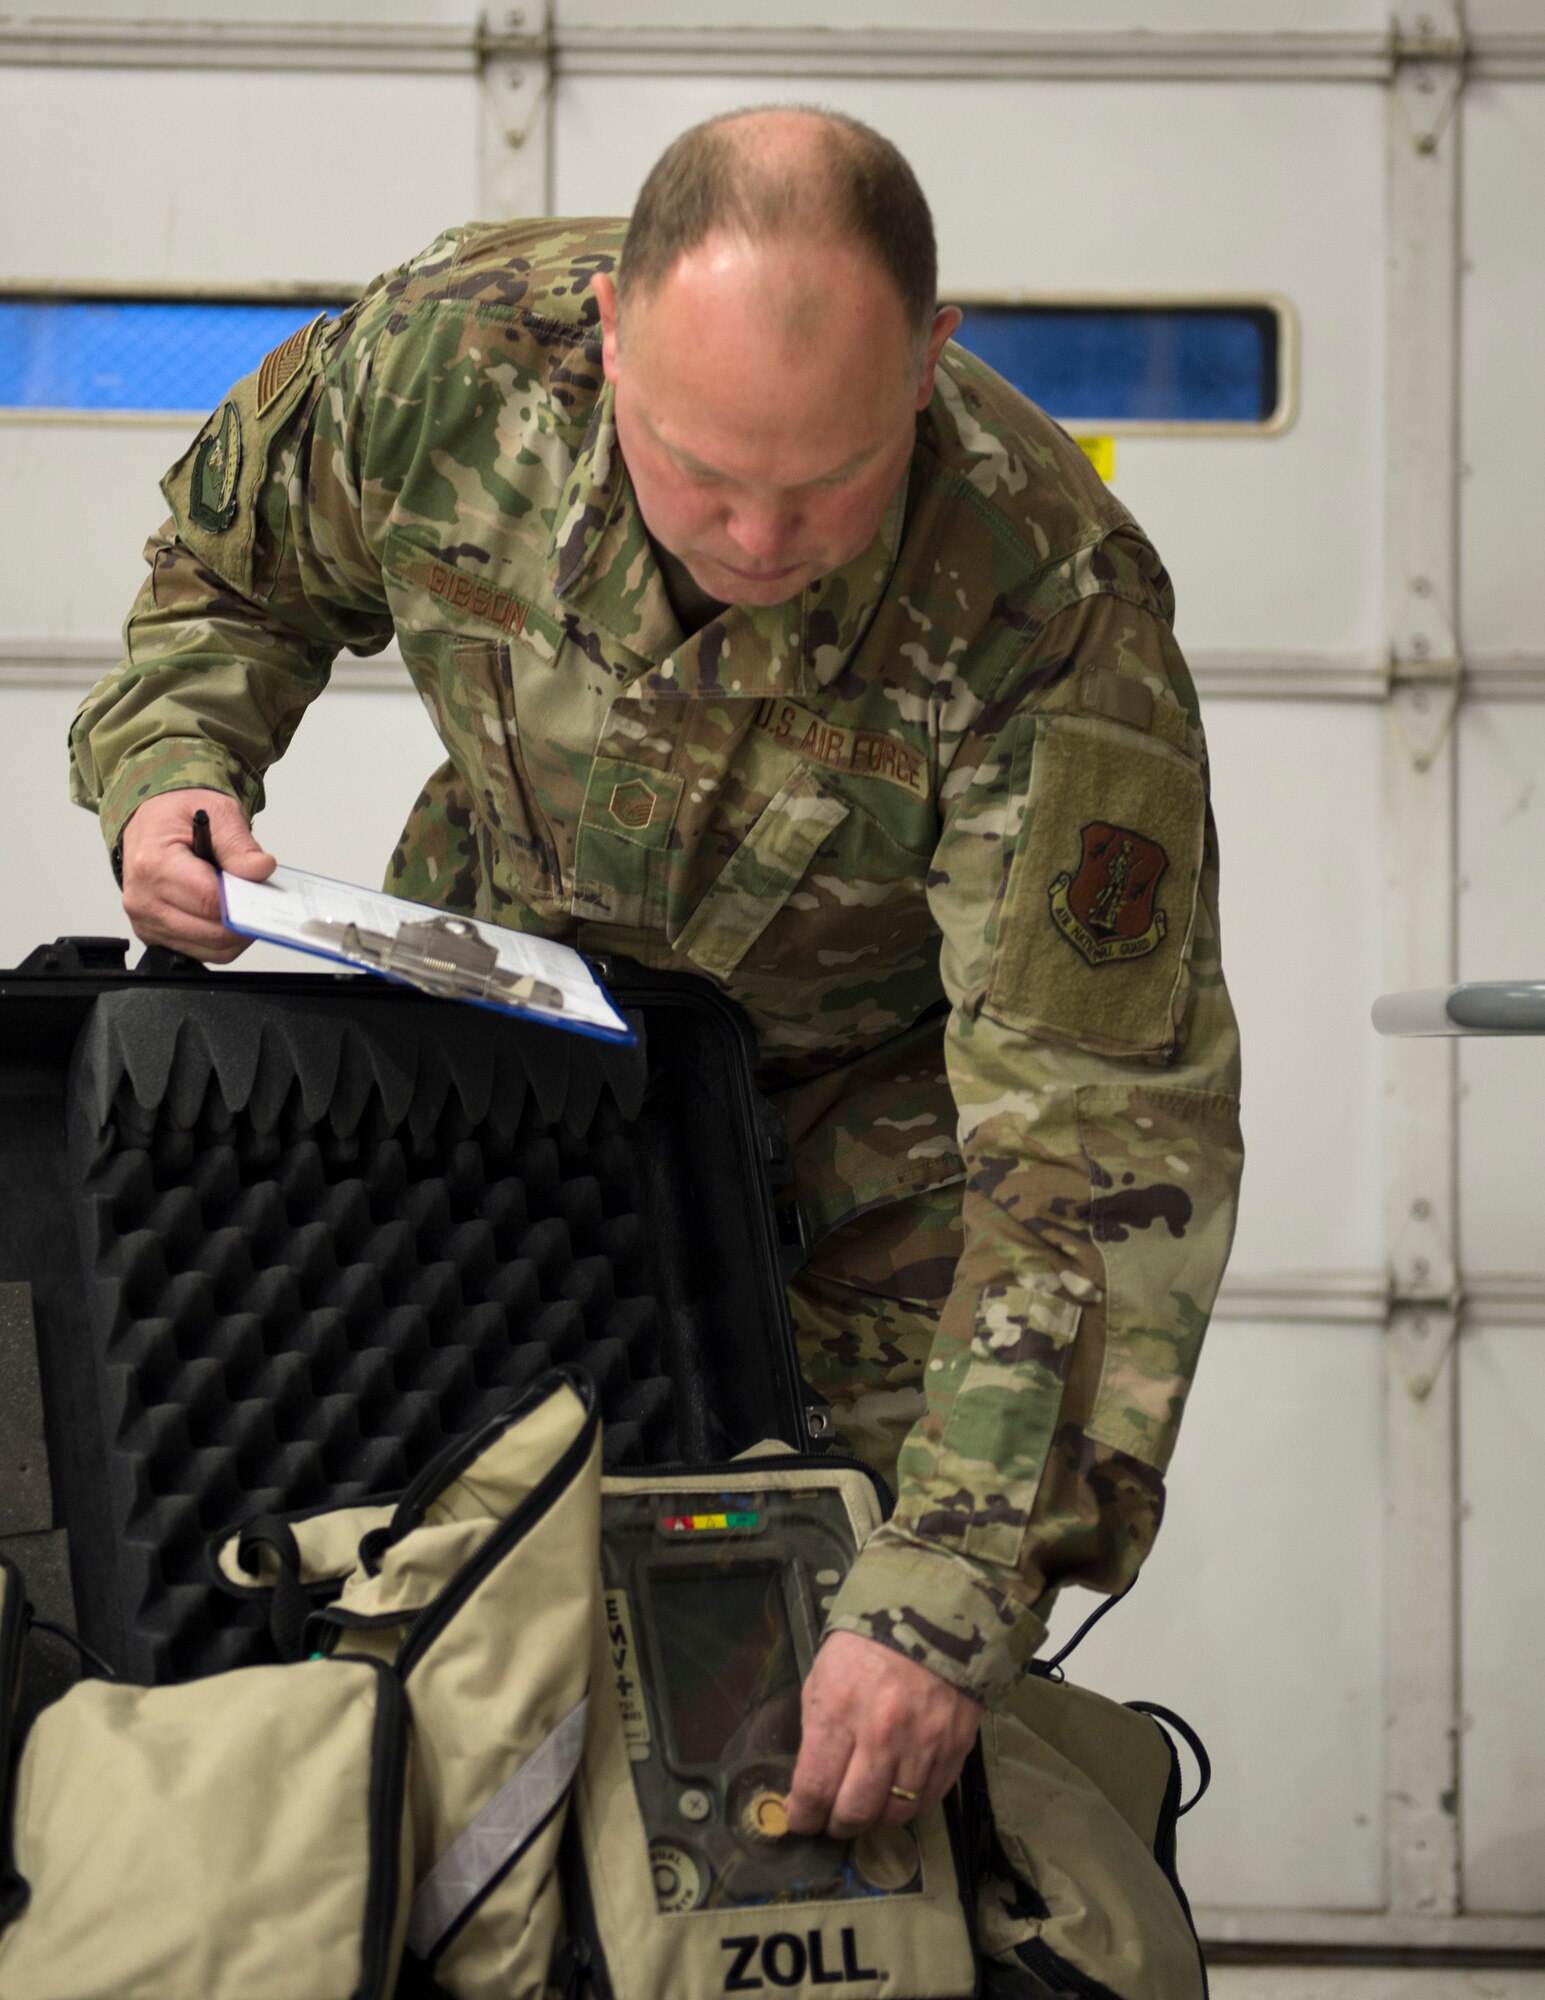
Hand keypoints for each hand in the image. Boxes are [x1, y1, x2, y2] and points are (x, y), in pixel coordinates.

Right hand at [120, 789, 275, 961]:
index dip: (244, 900)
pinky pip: (201, 952)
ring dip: (236, 934)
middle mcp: (144, 899)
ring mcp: (147, 921)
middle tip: (258, 898)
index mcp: (154, 865)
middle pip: (212, 932)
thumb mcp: (216, 812)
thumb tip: (260, 870)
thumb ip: (239, 844)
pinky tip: (225, 915)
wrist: (150, 824)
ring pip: (211, 949)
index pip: (210, 901)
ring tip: (241, 904)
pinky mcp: (155, 935)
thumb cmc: (176, 817)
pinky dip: (221, 940)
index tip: (263, 892)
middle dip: (245, 919)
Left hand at [783, 1631, 980, 1838]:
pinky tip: (897, 1793)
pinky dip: (909, 1805)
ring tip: (866, 1807)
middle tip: (832, 1821)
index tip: (801, 1820)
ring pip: (895, 1813)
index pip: (815, 1789)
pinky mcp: (954, 1748)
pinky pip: (929, 1799)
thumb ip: (817, 1728)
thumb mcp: (823, 1675)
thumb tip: (811, 1780)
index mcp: (839, 1710)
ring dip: (875, 1818)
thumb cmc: (865, 1644)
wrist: (931, 1616)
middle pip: (855, 1812)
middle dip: (837, 1825)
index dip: (804, 1816)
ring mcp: (922, 1744)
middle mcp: (880, 1734)